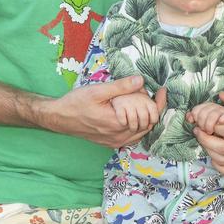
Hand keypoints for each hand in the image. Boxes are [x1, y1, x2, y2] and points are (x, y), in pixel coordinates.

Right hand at [47, 76, 166, 146]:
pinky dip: (137, 127)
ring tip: (143, 103)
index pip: (150, 116)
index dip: (159, 103)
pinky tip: (133, 115)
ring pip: (141, 132)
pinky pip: (131, 137)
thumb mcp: (98, 91)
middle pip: (148, 125)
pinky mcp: (110, 143)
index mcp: (119, 123)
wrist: (59, 118)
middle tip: (150, 94)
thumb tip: (141, 80)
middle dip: (153, 109)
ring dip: (146, 119)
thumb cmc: (76, 103)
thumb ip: (121, 86)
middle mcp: (119, 136)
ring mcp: (114, 141)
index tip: (163, 91)